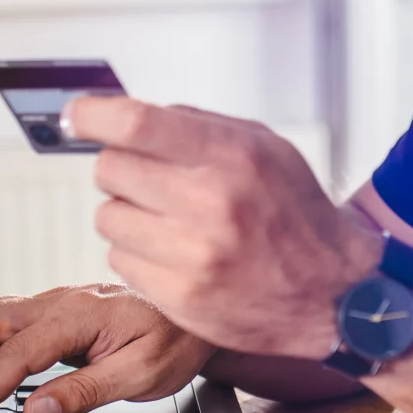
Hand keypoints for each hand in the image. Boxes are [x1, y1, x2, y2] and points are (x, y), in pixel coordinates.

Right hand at [0, 284, 216, 412]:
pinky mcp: (52, 311)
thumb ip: (84, 392)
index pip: (13, 354)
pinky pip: (2, 320)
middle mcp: (58, 301)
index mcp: (79, 316)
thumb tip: (33, 411)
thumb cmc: (175, 341)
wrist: (192, 315)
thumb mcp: (141, 375)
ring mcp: (53, 302)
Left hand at [67, 96, 383, 358]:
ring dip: (129, 215)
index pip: (136, 124)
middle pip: (111, 169)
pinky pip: (119, 261)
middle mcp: (211, 204)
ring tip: (171, 222)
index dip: (93, 115)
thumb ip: (196, 126)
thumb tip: (121, 114)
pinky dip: (139, 255)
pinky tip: (176, 255)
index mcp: (231, 156)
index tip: (77, 116)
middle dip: (124, 169)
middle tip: (153, 180)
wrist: (335, 291)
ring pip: (108, 218)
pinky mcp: (180, 297)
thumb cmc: (296, 213)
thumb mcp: (264, 147)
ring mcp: (193, 256)